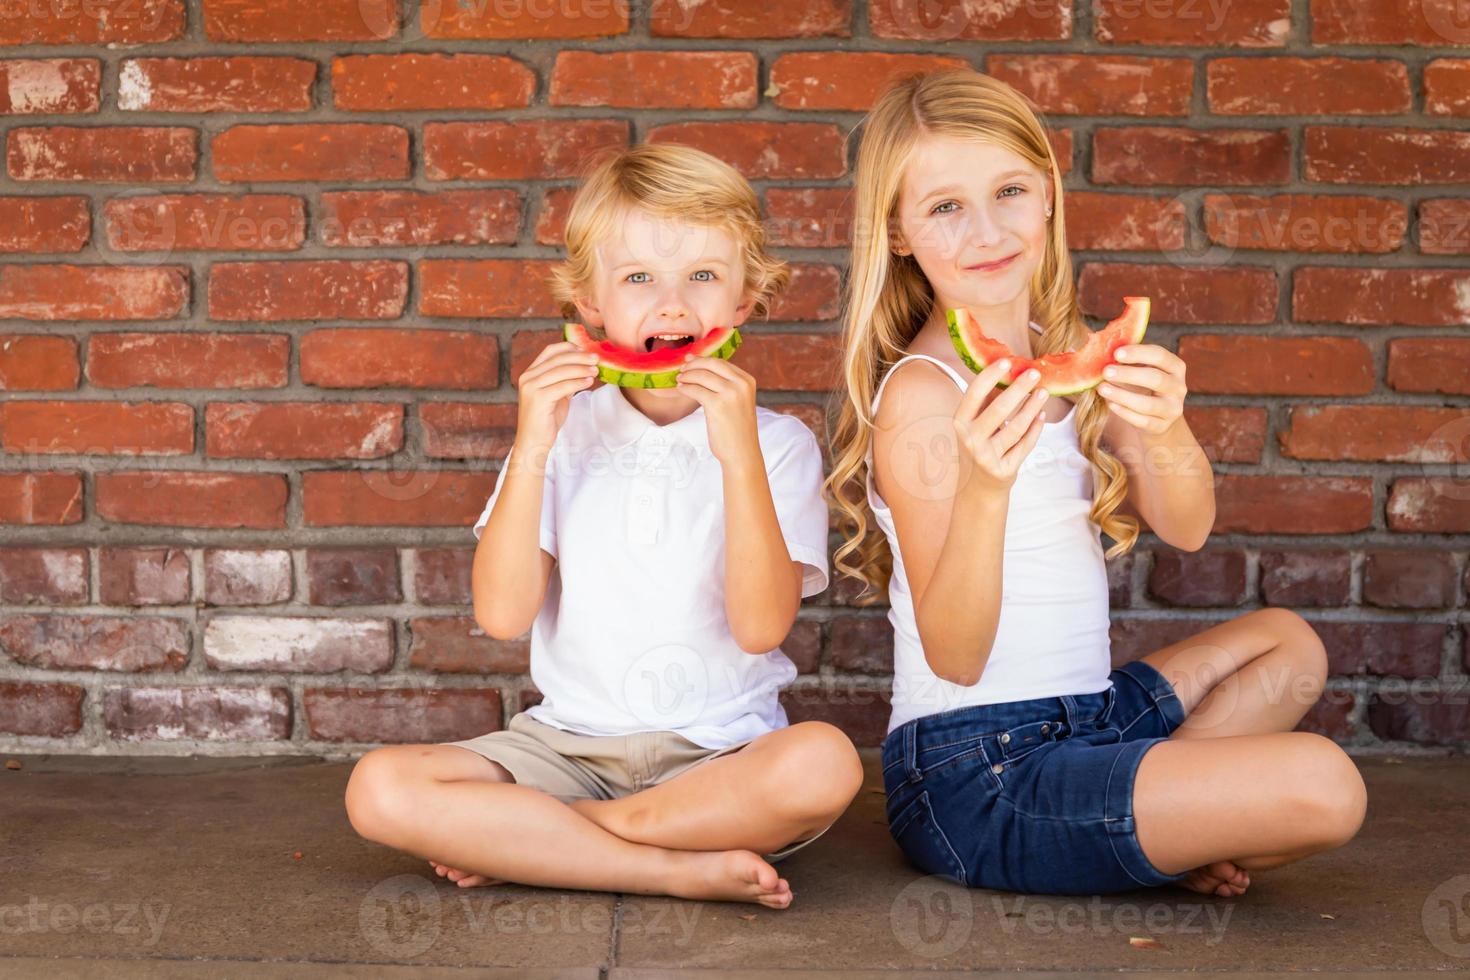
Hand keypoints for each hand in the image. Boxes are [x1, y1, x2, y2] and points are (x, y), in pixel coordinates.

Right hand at [515, 340, 599, 449]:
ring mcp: (531, 387)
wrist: (533, 443)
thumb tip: (584, 366)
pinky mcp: (538, 398)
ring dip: (581, 369)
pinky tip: (589, 382)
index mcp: (530, 373)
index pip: (550, 351)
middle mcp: (527, 377)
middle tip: (596, 358)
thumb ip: (565, 380)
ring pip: (561, 371)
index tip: (585, 349)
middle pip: (557, 359)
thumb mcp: (556, 395)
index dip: (569, 347)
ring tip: (596, 370)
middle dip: (579, 357)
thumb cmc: (546, 420)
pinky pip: (563, 386)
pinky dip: (578, 382)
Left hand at [674, 353, 759, 464]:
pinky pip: (695, 390)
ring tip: (679, 380)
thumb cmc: (737, 429)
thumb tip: (703, 368)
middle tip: (682, 368)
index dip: (703, 360)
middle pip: (712, 364)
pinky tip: (681, 389)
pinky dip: (685, 388)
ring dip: (687, 376)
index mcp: (748, 381)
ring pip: (702, 376)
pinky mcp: (717, 405)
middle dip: (694, 364)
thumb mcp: (739, 401)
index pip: (722, 363)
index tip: (690, 360)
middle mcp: (741, 384)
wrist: (742, 452)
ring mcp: (730, 394)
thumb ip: (727, 385)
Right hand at [953, 358, 1048, 497]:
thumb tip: (1008, 372)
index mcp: (960, 422)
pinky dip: (1036, 429)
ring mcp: (987, 457)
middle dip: (1018, 389)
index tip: (1007, 361)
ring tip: (1043, 392)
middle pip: (998, 410)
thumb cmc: (978, 445)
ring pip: (1016, 428)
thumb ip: (987, 400)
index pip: (974, 394)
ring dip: (1032, 407)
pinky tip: (1042, 415)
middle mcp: (970, 440)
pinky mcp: (1004, 470)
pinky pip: (1025, 445)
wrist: (977, 487)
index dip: (990, 376)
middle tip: (1034, 373)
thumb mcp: (974, 424)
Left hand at [1097, 343, 1186, 436]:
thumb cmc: (1144, 384)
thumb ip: (1129, 360)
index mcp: (1176, 367)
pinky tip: (1110, 404)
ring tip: (1102, 388)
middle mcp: (1179, 387)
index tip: (1116, 353)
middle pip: (1156, 379)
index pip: (1160, 356)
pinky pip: (1143, 421)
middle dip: (1129, 374)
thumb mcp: (1142, 369)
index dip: (1138, 353)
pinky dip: (1125, 413)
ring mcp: (1173, 409)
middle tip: (1106, 371)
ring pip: (1148, 404)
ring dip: (1122, 395)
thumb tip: (1102, 350)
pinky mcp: (1162, 426)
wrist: (1157, 416)